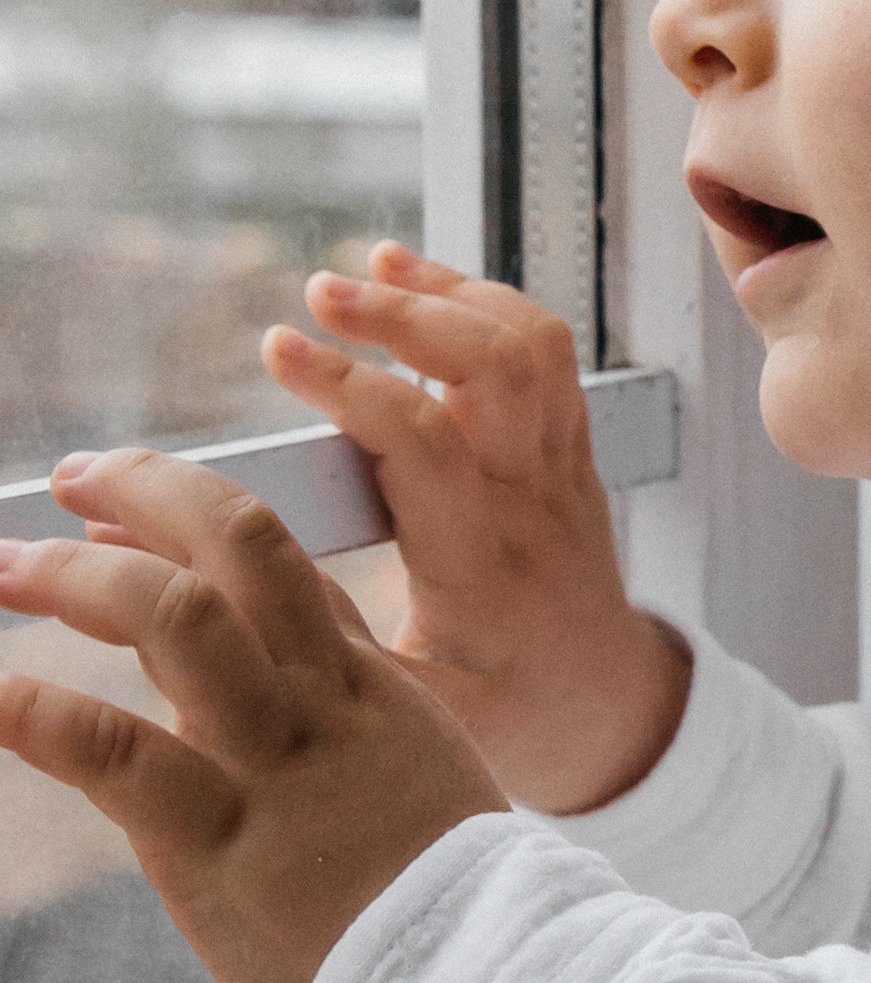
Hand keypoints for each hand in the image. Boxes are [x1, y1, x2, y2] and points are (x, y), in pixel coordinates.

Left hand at [0, 450, 509, 982]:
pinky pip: (113, 751)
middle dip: (148, 491)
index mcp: (375, 693)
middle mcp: (324, 706)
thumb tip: (237, 671)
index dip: (192, 520)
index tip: (118, 510)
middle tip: (69, 478)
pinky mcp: (214, 844)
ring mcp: (272, 766)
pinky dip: (33, 710)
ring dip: (76, 576)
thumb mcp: (418, 786)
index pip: (285, 569)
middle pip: (242, 547)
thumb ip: (340, 719)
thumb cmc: (447, 916)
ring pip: (178, 619)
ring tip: (4, 566)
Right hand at [262, 243, 689, 811]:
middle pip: (496, 371)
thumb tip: (154, 559)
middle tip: (319, 293)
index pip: (425, 445)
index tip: (279, 350)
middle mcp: (529, 504)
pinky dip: (485, 299)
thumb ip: (281, 624)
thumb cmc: (494, 712)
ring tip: (369, 270)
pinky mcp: (570, 447)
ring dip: (450, 292)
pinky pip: (546, 351)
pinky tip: (419, 282)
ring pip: (531, 347)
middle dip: (406, 315)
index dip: (351, 387)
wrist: (604, 708)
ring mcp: (560, 468)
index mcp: (478, 567)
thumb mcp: (393, 699)